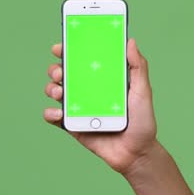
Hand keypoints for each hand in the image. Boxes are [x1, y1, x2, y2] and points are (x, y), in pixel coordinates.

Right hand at [43, 38, 160, 176]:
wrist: (137, 153)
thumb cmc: (142, 122)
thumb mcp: (143, 92)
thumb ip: (138, 67)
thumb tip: (131, 41)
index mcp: (103, 79)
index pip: (83, 60)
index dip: (69, 50)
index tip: (62, 45)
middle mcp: (88, 91)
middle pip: (64, 74)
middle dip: (56, 68)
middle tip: (60, 71)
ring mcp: (78, 108)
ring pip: (55, 92)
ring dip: (51, 87)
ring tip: (60, 91)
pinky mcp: (73, 126)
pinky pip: (54, 117)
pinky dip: (50, 113)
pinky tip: (59, 113)